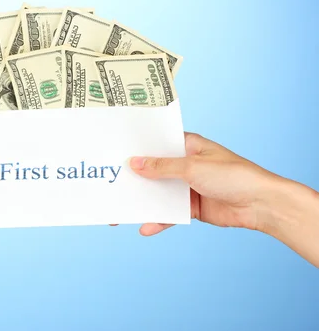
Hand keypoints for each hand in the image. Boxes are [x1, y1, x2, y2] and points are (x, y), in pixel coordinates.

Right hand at [124, 132, 290, 235]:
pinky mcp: (192, 206)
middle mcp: (186, 164)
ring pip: (159, 193)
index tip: (115, 153)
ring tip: (121, 212)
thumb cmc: (234, 176)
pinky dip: (158, 220)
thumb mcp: (192, 167)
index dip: (138, 148)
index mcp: (188, 146)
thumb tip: (134, 163)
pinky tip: (146, 227)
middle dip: (135, 179)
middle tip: (112, 184)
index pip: (157, 144)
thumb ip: (162, 167)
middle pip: (154, 170)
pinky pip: (170, 213)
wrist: (261, 205)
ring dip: (143, 202)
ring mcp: (188, 186)